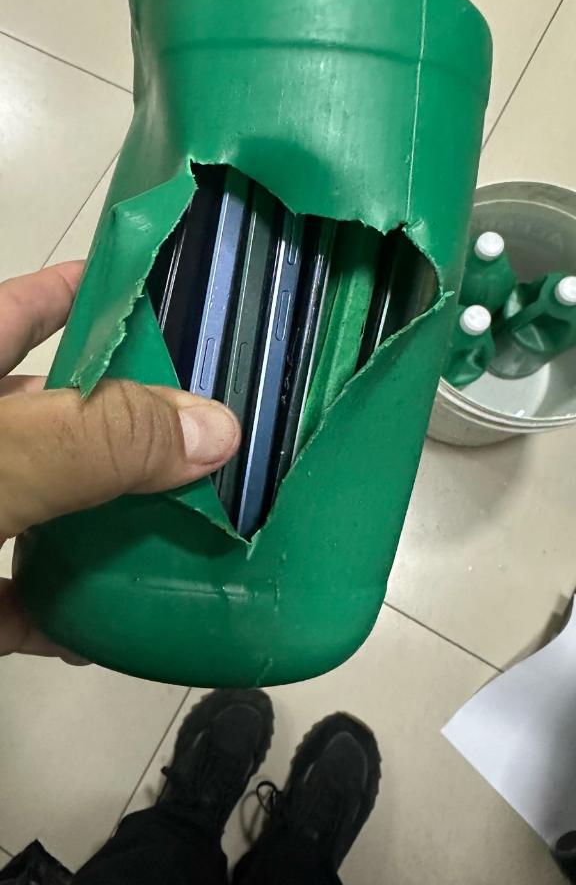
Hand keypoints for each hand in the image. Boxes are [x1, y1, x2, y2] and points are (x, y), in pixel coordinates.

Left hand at [0, 262, 239, 659]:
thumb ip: (98, 441)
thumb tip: (218, 428)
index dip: (97, 292)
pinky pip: (11, 598)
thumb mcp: (1, 460)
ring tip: (191, 530)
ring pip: (43, 512)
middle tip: (219, 435)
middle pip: (55, 419)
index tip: (177, 294)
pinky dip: (56, 614)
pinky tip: (107, 632)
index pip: (30, 309)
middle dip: (133, 428)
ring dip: (105, 528)